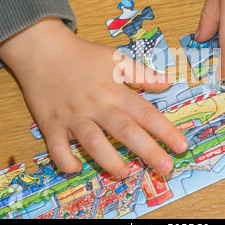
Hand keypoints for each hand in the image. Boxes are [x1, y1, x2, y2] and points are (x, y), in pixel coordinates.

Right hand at [0, 18, 187, 177]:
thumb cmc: (82, 55)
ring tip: (125, 174)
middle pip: (125, 131)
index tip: (181, 146)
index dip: (165, 131)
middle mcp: (97, 106)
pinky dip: (66, 161)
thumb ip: (142, 74)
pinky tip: (76, 168)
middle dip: (148, 151)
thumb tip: (169, 82)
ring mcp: (73, 117)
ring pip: (93, 143)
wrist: (42, 50)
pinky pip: (57, 148)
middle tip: (166, 168)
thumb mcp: (116, 58)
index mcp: (115, 91)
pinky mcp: (51, 124)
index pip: (145, 113)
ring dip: (110, 160)